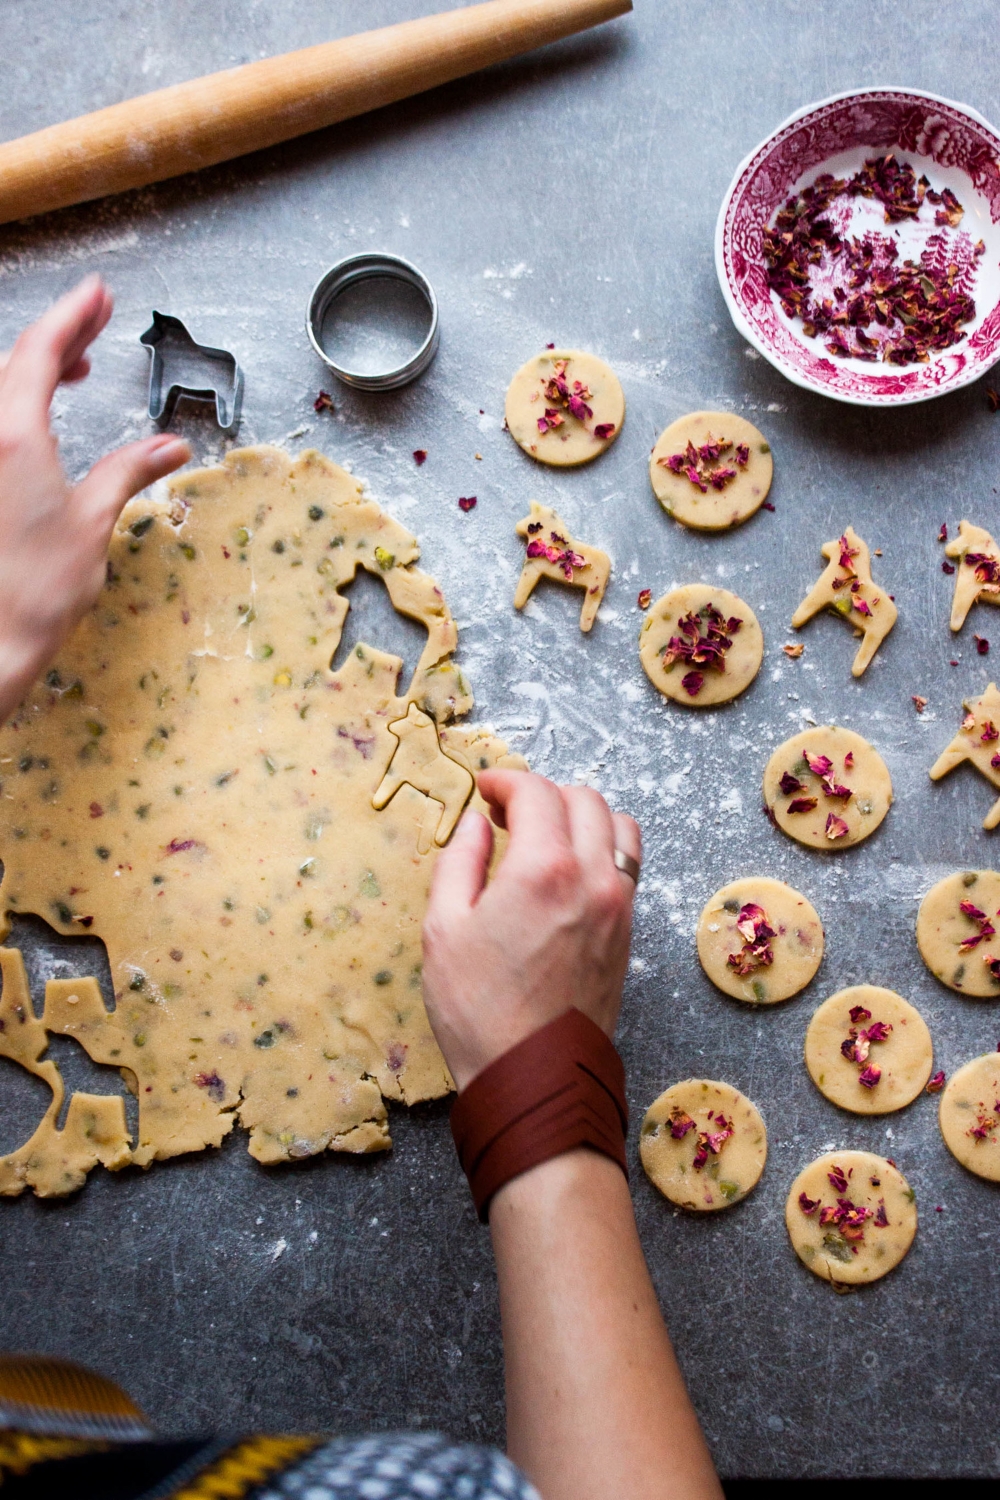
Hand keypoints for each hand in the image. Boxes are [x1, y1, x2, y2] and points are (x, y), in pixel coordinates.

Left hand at [0, 276, 190, 721]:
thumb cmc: (30, 595)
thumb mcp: (92, 524)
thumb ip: (126, 472)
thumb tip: (166, 448)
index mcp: (13, 435)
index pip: (40, 351)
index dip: (73, 316)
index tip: (97, 294)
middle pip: (14, 363)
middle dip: (60, 338)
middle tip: (95, 324)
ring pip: (1, 394)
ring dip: (36, 373)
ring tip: (74, 369)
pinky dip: (21, 409)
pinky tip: (40, 424)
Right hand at [421, 769, 640, 1090]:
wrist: (533, 1078)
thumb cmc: (479, 1011)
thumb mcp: (444, 929)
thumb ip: (459, 862)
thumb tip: (475, 824)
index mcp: (544, 869)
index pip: (536, 792)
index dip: (506, 781)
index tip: (485, 790)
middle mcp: (593, 878)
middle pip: (583, 799)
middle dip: (543, 793)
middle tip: (507, 813)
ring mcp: (619, 906)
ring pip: (618, 827)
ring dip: (582, 816)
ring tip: (544, 836)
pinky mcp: (628, 933)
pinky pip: (627, 865)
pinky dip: (602, 849)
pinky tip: (567, 871)